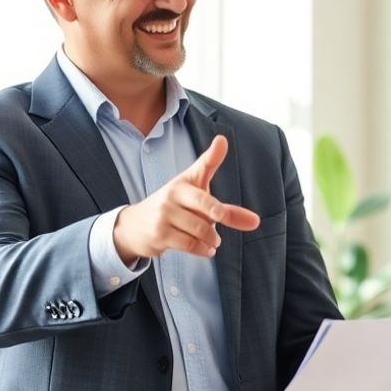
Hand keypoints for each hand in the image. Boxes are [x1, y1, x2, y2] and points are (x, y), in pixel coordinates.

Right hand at [112, 135, 260, 261]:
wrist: (135, 226)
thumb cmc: (175, 210)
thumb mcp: (199, 205)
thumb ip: (228, 211)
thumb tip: (256, 222)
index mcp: (185, 182)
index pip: (203, 166)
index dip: (213, 154)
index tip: (222, 141)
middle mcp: (173, 193)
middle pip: (206, 205)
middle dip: (218, 214)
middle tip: (220, 218)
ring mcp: (164, 213)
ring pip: (200, 229)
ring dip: (211, 238)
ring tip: (212, 240)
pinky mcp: (159, 233)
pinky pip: (189, 244)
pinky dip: (203, 249)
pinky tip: (206, 249)